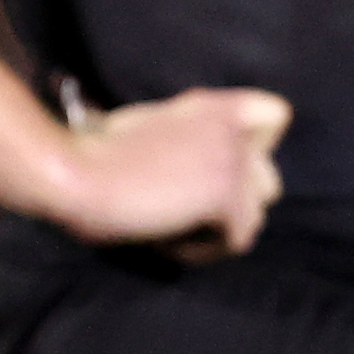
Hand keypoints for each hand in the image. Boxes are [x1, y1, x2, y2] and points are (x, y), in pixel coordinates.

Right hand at [53, 86, 290, 258]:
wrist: (76, 173)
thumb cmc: (94, 155)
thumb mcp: (148, 126)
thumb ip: (188, 137)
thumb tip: (199, 168)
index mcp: (213, 104)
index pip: (277, 115)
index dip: (257, 149)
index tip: (216, 169)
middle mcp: (233, 127)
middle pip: (268, 182)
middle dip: (233, 205)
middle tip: (186, 212)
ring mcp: (233, 159)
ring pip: (255, 216)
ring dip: (217, 231)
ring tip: (172, 229)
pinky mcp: (226, 194)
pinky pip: (237, 240)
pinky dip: (203, 249)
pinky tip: (166, 241)